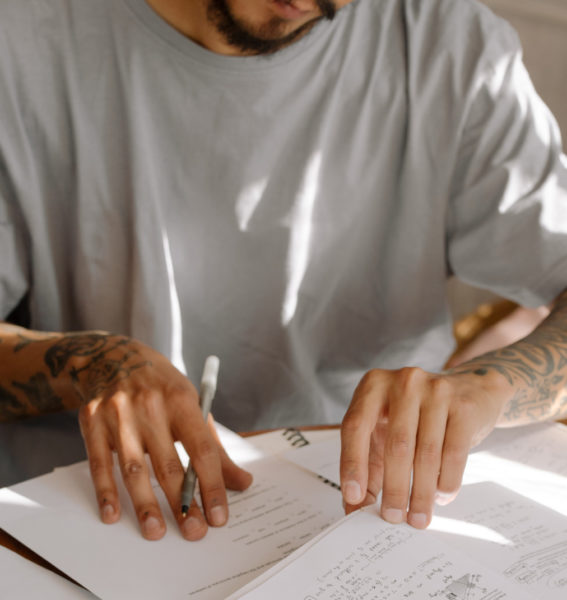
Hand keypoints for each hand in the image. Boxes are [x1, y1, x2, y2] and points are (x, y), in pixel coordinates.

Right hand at [68, 334, 251, 540]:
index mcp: (181, 400)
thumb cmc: (161, 388)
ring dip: (145, 504)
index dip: (212, 485)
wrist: (113, 357)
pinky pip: (99, 462)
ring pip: (133, 467)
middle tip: (192, 532)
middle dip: (181, 502)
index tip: (218, 516)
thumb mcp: (192, 405)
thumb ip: (215, 447)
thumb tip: (242, 483)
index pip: (202, 449)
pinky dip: (105, 491)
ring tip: (156, 531)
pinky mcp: (92, 420)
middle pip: (168, 463)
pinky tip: (113, 514)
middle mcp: (150, 406)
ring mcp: (118, 413)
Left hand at [339, 367, 506, 527]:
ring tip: (417, 517)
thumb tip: (355, 508)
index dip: (353, 464)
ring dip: (421, 493)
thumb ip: (368, 465)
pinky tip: (441, 497)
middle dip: (394, 489)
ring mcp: (435, 390)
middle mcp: (403, 382)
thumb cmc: (416, 416)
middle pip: (395, 445)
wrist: (469, 390)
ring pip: (425, 453)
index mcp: (373, 385)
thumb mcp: (385, 431)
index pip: (355, 426)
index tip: (354, 497)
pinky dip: (445, 482)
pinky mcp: (463, 406)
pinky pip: (453, 453)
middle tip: (392, 518)